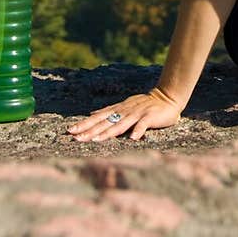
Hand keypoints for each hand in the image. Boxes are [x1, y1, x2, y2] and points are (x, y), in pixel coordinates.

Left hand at [67, 87, 183, 141]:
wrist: (168, 97)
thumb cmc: (145, 104)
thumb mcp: (125, 105)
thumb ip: (110, 111)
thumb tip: (92, 112)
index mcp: (118, 109)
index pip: (98, 117)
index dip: (84, 124)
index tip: (70, 131)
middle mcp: (125, 111)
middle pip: (105, 122)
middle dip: (89, 130)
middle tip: (75, 138)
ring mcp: (137, 113)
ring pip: (120, 124)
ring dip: (108, 132)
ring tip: (96, 140)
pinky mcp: (150, 117)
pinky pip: (143, 125)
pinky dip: (138, 131)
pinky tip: (132, 139)